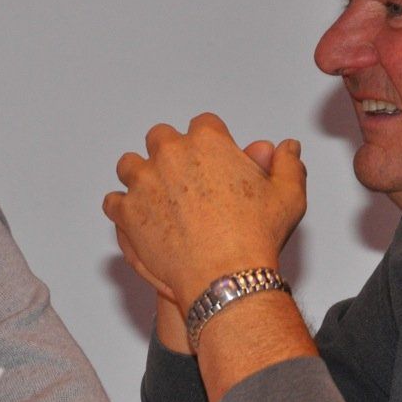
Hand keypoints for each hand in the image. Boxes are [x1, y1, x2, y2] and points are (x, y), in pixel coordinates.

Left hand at [103, 113, 305, 310]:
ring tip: (155, 196)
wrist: (226, 276)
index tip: (212, 160)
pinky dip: (122, 208)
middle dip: (170, 153)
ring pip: (130, 165)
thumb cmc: (256, 236)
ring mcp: (143, 182)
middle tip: (183, 178)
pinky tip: (138, 219)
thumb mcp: (287, 196)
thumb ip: (287, 165)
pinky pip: (113, 201)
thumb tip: (287, 148)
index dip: (208, 141)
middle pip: (161, 138)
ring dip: (140, 176)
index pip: (203, 125)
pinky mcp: (126, 212)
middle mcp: (170, 154)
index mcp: (208, 141)